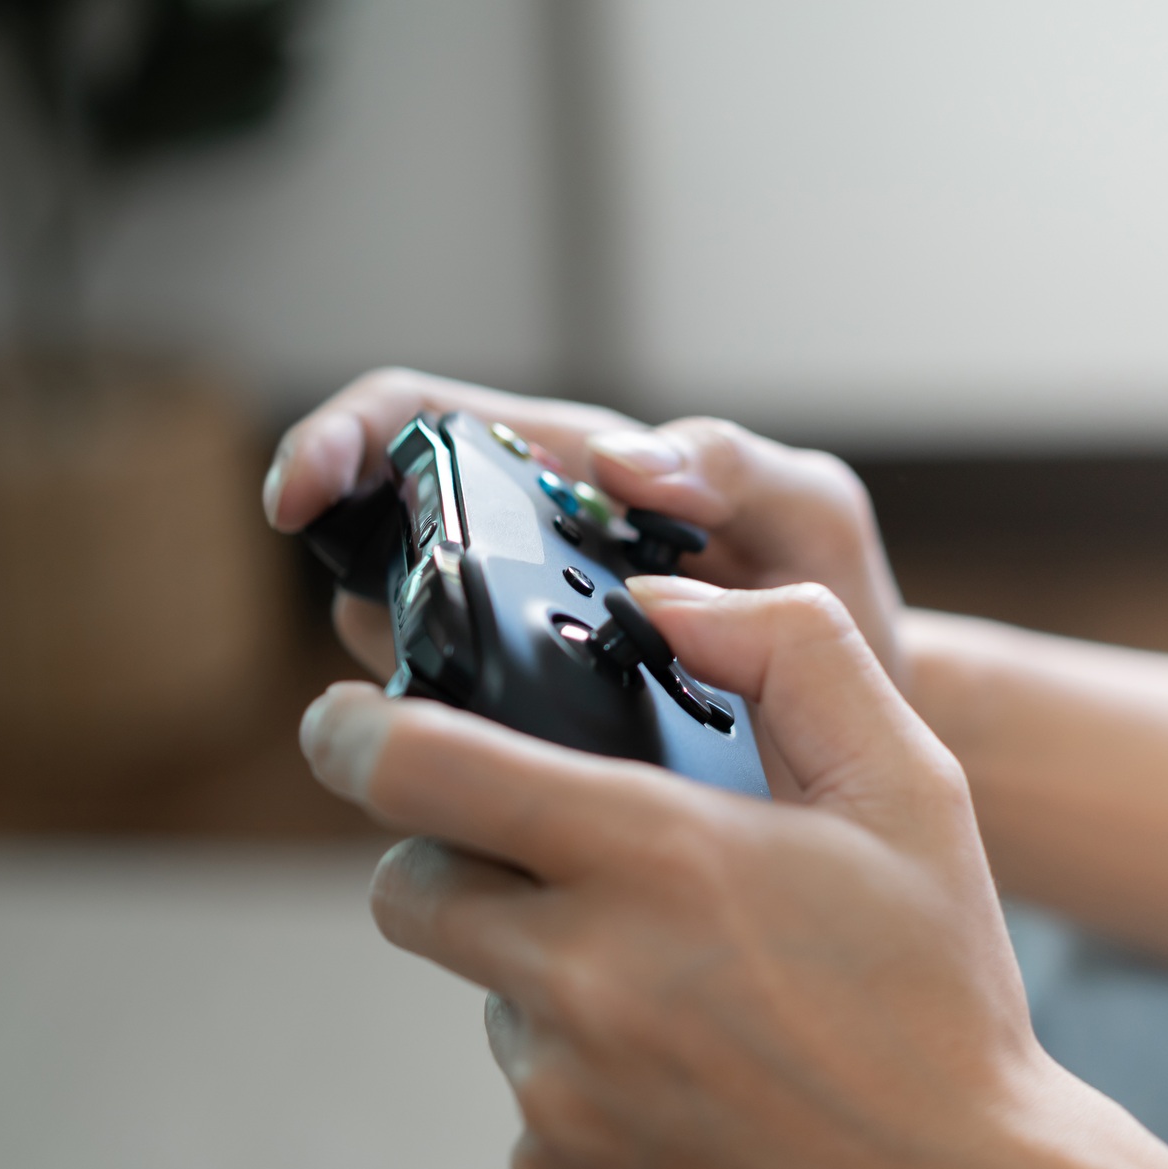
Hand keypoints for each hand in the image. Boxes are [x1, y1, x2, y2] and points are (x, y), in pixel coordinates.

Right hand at [262, 367, 903, 681]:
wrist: (864, 729)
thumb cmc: (837, 605)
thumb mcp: (813, 516)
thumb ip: (737, 465)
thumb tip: (618, 461)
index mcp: (579, 471)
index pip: (427, 416)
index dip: (346, 436)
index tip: (304, 491)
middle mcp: (534, 543)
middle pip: (386, 513)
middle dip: (342, 542)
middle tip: (359, 605)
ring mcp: (523, 627)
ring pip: (400, 615)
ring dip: (382, 640)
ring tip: (435, 681)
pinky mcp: (529, 711)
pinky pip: (449, 699)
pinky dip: (431, 716)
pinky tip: (463, 752)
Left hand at [299, 579, 1167, 1168]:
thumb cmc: (945, 1002)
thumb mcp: (913, 791)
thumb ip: (794, 653)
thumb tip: (661, 604)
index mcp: (658, 859)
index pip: (422, 772)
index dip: (356, 732)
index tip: (342, 723)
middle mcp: (583, 981)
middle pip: (413, 889)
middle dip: (461, 860)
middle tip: (568, 868)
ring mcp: (560, 1100)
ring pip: (487, 995)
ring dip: (549, 975)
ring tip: (692, 1000)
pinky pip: (527, 1103)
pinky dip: (583, 1079)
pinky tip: (694, 1090)